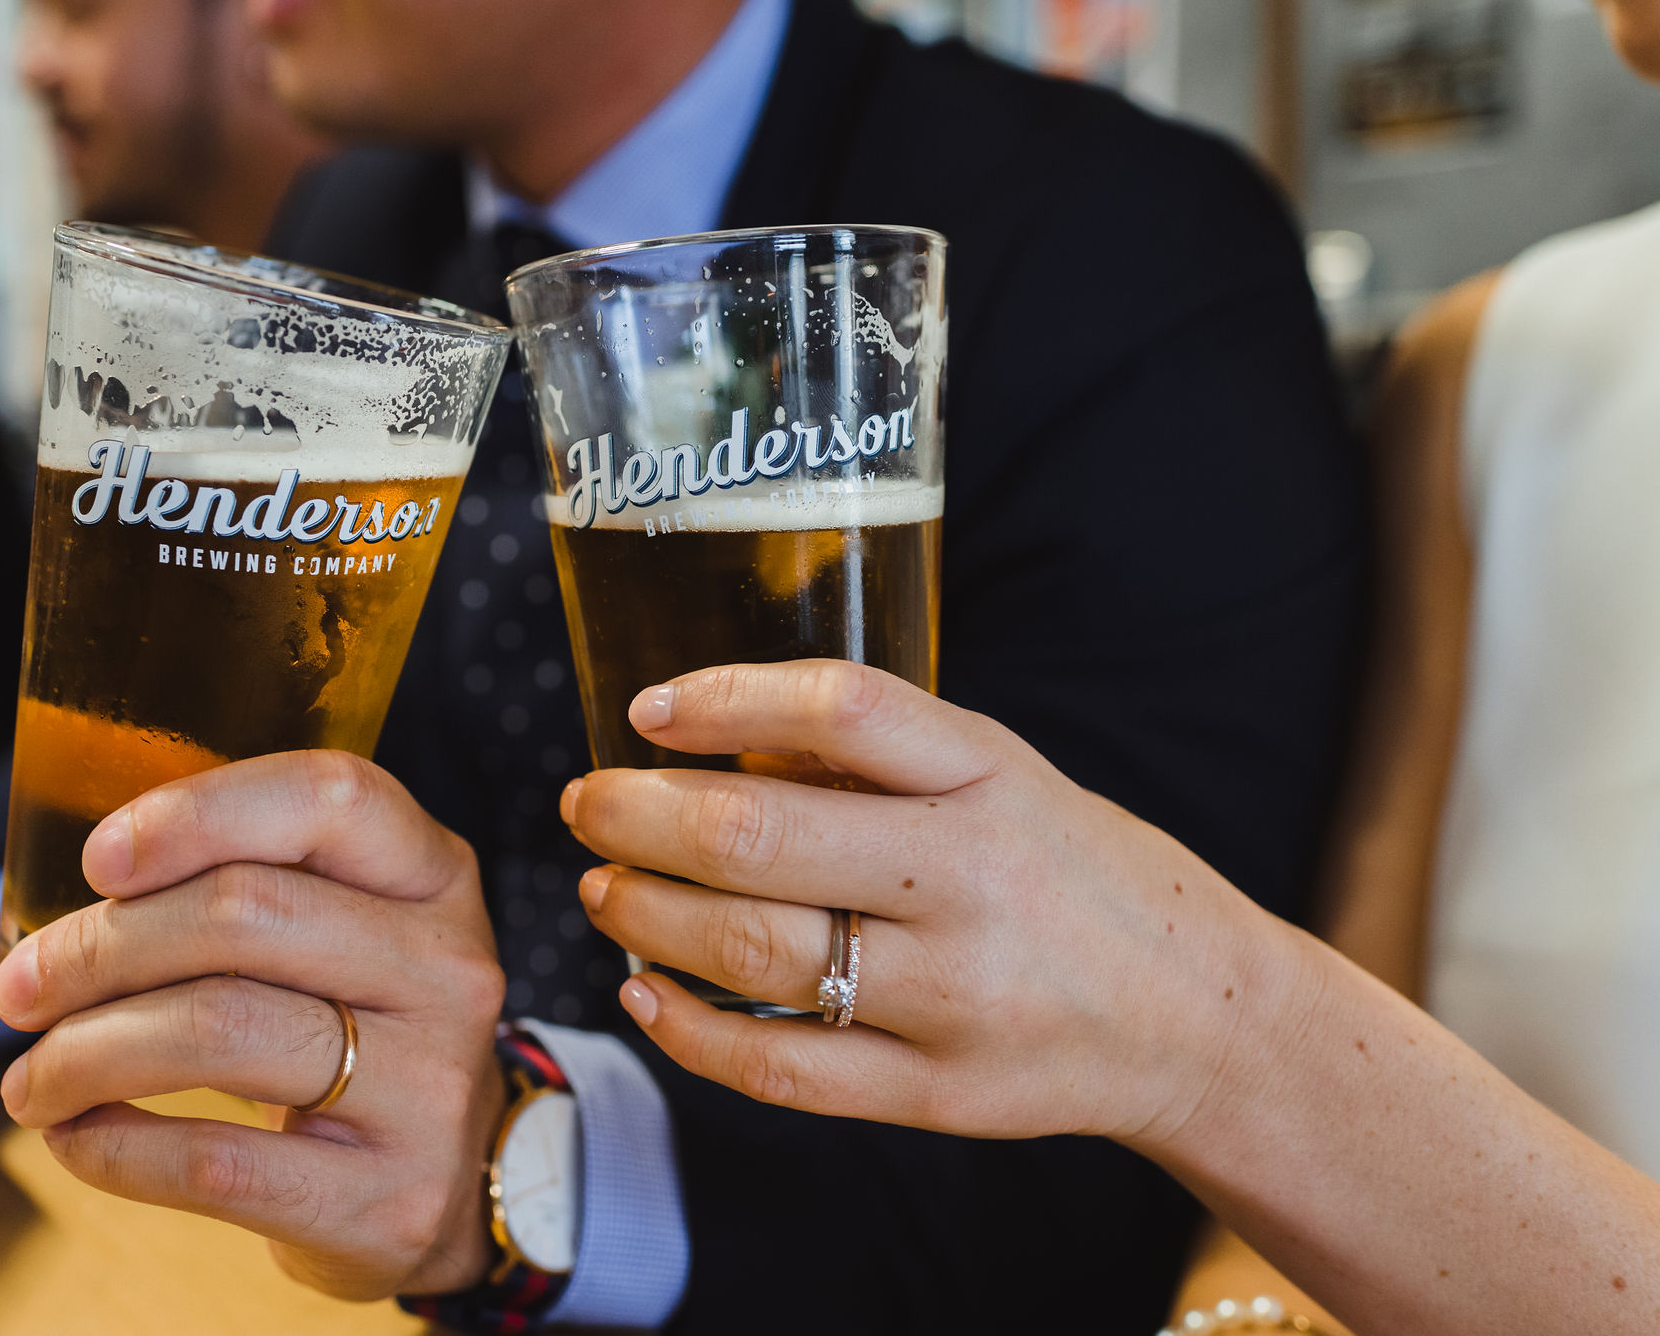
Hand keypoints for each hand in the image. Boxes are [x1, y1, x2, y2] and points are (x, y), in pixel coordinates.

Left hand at [0, 750, 508, 1301]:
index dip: (199, 813)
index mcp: (435, 877)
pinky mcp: (388, 1199)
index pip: (329, 797)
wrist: (458, 1178)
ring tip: (33, 1079)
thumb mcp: (349, 932)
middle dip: (100, 948)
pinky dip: (115, 1148)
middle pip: (243, 913)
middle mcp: (448, 970)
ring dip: (85, 1052)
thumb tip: (79, 901)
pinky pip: (214, 1163)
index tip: (98, 859)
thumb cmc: (364, 1030)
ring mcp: (429, 1087)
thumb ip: (251, 885)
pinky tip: (77, 1139)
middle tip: (21, 990)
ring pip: (218, 1032)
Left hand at [562, 660, 1301, 1151]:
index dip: (725, 697)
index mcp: (990, 777)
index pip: (843, 707)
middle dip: (638, 817)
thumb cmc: (1072, 873)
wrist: (1200, 1015)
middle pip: (760, 836)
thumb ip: (876, 761)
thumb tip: (712, 749)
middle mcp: (972, 879)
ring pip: (752, 951)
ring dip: (646, 916)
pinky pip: (781, 1065)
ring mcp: (956, 994)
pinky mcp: (939, 1092)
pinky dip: (689, 1030)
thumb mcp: (1002, 778)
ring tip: (603, 891)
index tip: (646, 711)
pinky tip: (645, 993)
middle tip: (588, 805)